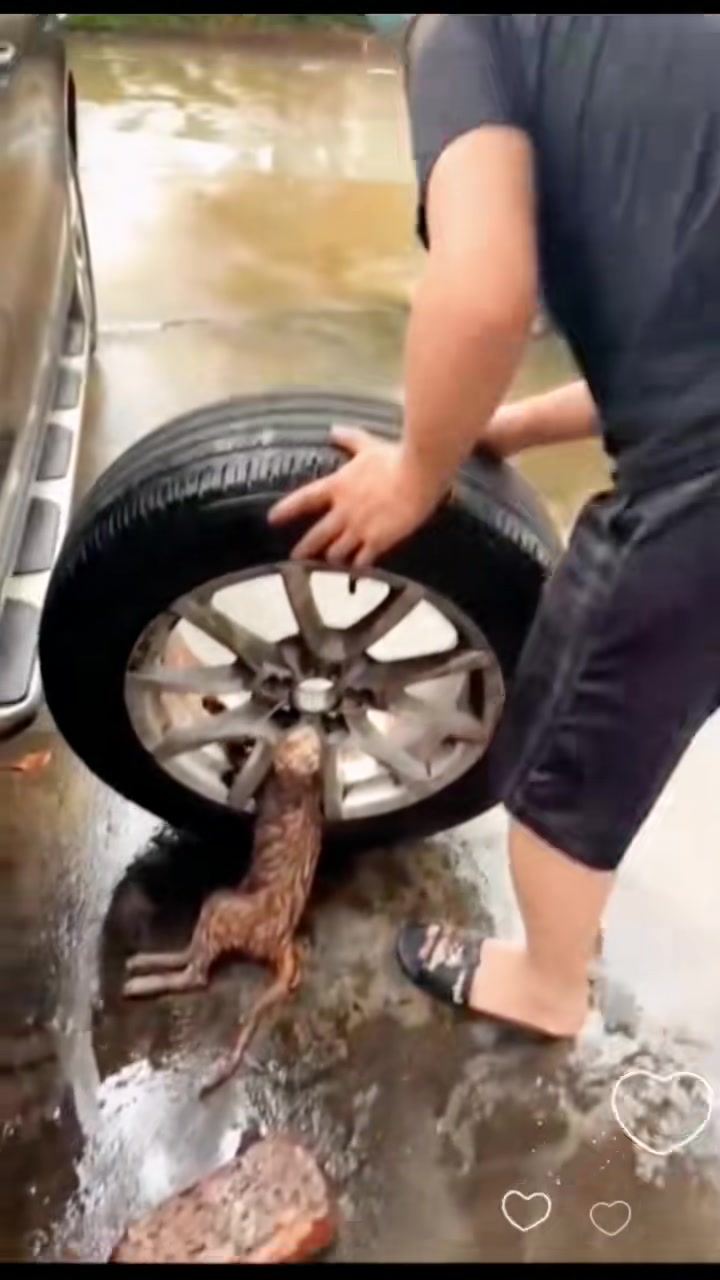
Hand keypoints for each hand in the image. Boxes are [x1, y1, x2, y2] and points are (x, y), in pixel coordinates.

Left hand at [268, 427, 443, 568]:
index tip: (272, 519)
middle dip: (304, 549)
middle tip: (295, 558)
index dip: (286, 510)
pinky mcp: (377, 541)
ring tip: (330, 566)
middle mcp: (343, 511)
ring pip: (336, 553)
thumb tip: (333, 430)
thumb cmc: (395, 458)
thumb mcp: (368, 446)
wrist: (417, 476)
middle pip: (316, 536)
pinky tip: (357, 573)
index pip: (304, 499)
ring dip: (332, 559)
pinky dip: (357, 568)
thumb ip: (350, 439)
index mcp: (338, 487)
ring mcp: (358, 529)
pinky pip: (361, 561)